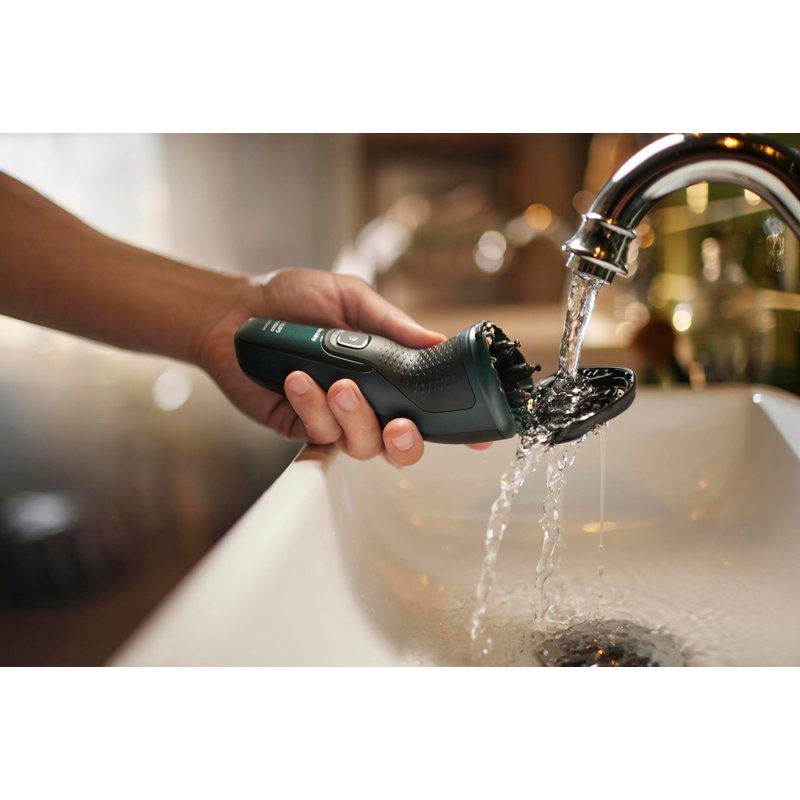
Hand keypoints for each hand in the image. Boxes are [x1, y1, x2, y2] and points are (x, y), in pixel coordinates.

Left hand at [194, 268, 490, 465]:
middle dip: (407, 442)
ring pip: (362, 445)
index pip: (431, 408)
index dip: (458, 429)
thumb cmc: (295, 299)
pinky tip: (298, 377)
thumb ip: (393, 326)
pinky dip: (312, 406)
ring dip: (356, 418)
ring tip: (339, 383)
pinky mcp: (300, 428)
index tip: (480, 440)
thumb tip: (438, 343)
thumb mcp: (352, 300)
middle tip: (400, 423)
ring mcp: (335, 419)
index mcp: (390, 374)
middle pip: (403, 446)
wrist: (237, 311)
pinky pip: (318, 433)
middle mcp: (369, 403)